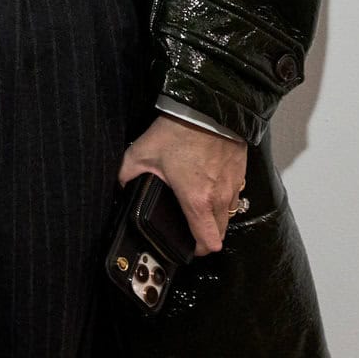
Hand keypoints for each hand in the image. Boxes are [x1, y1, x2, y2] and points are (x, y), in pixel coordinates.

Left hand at [119, 114, 249, 256]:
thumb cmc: (176, 132)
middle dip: (206, 234)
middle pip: (220, 233)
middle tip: (188, 225)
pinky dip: (223, 197)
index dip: (196, 249)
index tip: (185, 244)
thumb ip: (126, 174)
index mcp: (197, 201)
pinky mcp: (241, 174)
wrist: (207, 108)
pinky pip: (234, 196)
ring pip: (229, 215)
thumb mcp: (142, 152)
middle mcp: (220, 199)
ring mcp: (234, 187)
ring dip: (215, 216)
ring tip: (197, 204)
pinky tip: (207, 184)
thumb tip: (117, 187)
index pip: (208, 243)